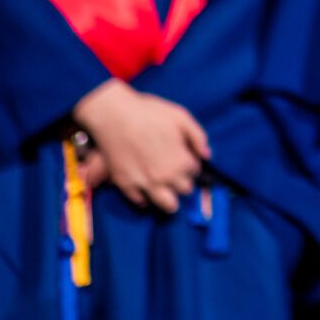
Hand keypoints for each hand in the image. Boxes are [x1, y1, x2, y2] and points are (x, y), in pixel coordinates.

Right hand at [73, 79, 208, 212]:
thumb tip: (206, 155)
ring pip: (167, 205)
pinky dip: (145, 198)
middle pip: (185, 190)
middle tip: (175, 171)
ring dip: (170, 200)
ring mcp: (145, 183)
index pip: (195, 173)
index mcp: (182, 161)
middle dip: (183, 182)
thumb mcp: (181, 117)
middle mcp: (166, 177)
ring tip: (166, 189)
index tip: (185, 158)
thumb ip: (198, 137)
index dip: (191, 165)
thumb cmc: (149, 113)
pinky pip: (140, 202)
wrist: (113, 115)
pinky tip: (145, 188)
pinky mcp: (125, 185)